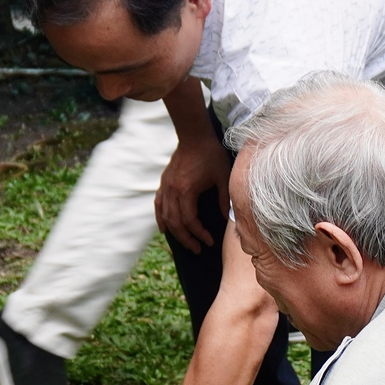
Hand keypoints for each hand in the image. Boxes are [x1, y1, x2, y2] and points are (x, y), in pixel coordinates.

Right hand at [155, 133, 232, 253]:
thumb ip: (223, 199)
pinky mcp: (164, 183)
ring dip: (175, 232)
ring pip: (165, 216)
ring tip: (186, 243)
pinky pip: (158, 205)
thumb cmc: (211, 154)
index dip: (199, 234)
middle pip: (175, 223)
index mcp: (186, 191)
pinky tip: (164, 229)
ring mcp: (166, 187)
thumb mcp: (222, 176)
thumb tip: (225, 218)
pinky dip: (160, 218)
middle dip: (187, 239)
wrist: (194, 135)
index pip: (189, 221)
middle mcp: (172, 191)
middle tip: (198, 250)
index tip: (209, 241)